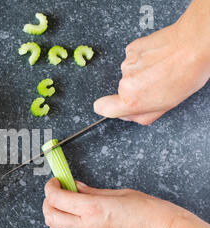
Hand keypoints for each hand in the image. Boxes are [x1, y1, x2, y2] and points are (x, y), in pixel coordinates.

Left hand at [42, 178, 193, 227]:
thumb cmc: (149, 212)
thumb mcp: (117, 193)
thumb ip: (90, 191)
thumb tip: (74, 187)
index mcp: (92, 208)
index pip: (56, 198)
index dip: (50, 187)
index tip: (55, 183)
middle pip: (51, 218)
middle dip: (48, 204)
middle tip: (55, 196)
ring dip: (54, 227)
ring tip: (62, 217)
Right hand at [94, 3, 209, 124]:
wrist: (193, 44)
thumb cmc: (187, 73)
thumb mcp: (168, 105)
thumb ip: (143, 115)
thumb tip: (130, 114)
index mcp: (132, 100)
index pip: (103, 108)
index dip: (105, 107)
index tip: (108, 105)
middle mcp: (125, 82)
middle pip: (122, 91)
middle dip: (136, 89)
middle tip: (157, 84)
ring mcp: (127, 64)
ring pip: (129, 74)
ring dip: (142, 73)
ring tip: (162, 68)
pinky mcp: (131, 49)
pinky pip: (133, 58)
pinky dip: (143, 59)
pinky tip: (158, 57)